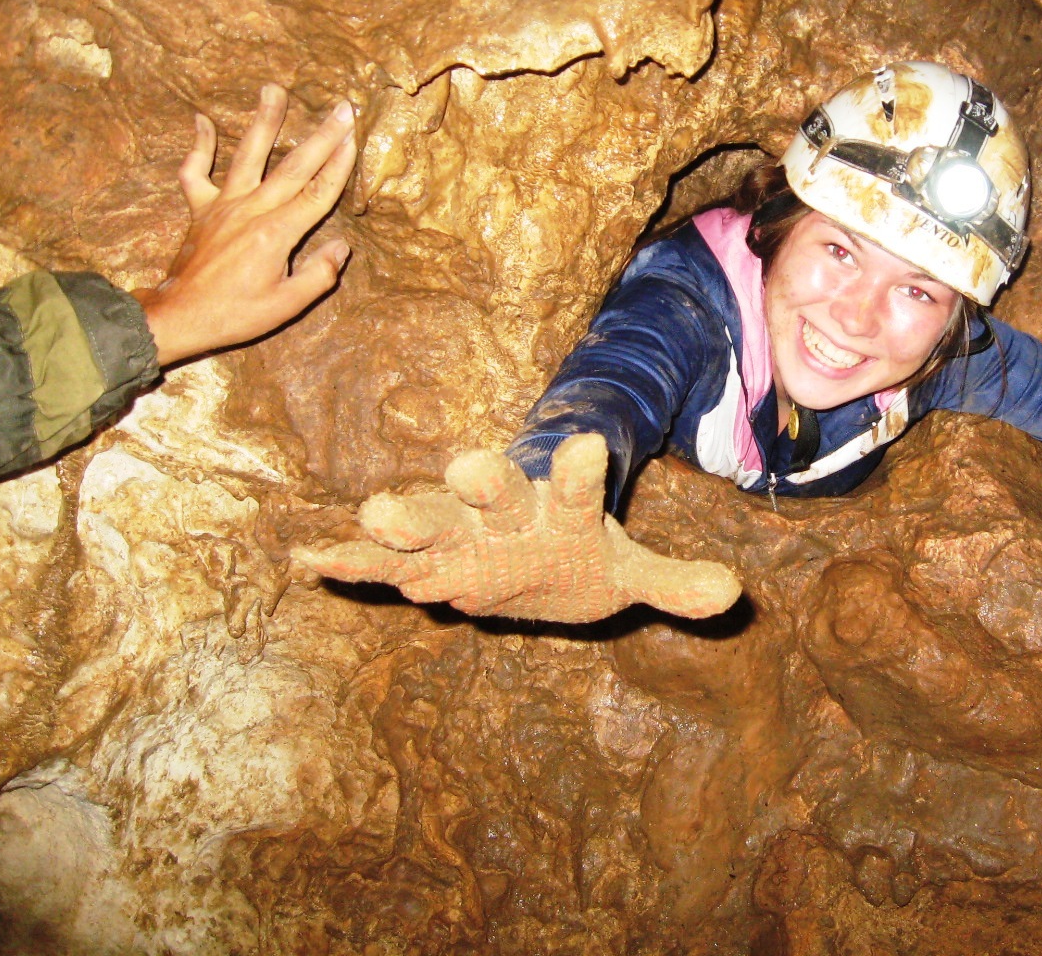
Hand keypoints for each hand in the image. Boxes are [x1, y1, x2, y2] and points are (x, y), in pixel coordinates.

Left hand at [134, 85, 356, 365]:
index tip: (355, 137)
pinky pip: (195, 172)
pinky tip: (202, 120)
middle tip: (341, 107)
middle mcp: (251, 210)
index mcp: (276, 233)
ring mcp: (223, 205)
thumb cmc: (234, 314)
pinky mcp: (200, 209)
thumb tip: (341, 246)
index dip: (340, 165)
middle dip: (321, 135)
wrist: (178, 316)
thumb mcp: (286, 306)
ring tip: (274, 89)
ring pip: (247, 155)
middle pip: (293, 166)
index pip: (318, 193)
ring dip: (263, 120)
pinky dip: (198, 145)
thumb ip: (318, 275)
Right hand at [293, 434, 743, 623]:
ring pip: (430, 520)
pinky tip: (309, 558)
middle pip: (495, 492)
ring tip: (376, 514)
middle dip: (483, 482)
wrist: (519, 532)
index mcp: (560, 511)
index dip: (584, 474)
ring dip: (405, 518)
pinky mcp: (418, 556)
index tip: (591, 446)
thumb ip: (672, 581)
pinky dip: (348, 561)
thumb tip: (733, 595)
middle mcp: (505, 511)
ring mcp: (456, 530)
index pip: (579, 491)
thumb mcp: (625, 574)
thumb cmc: (572, 553)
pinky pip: (379, 561)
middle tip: (468, 466)